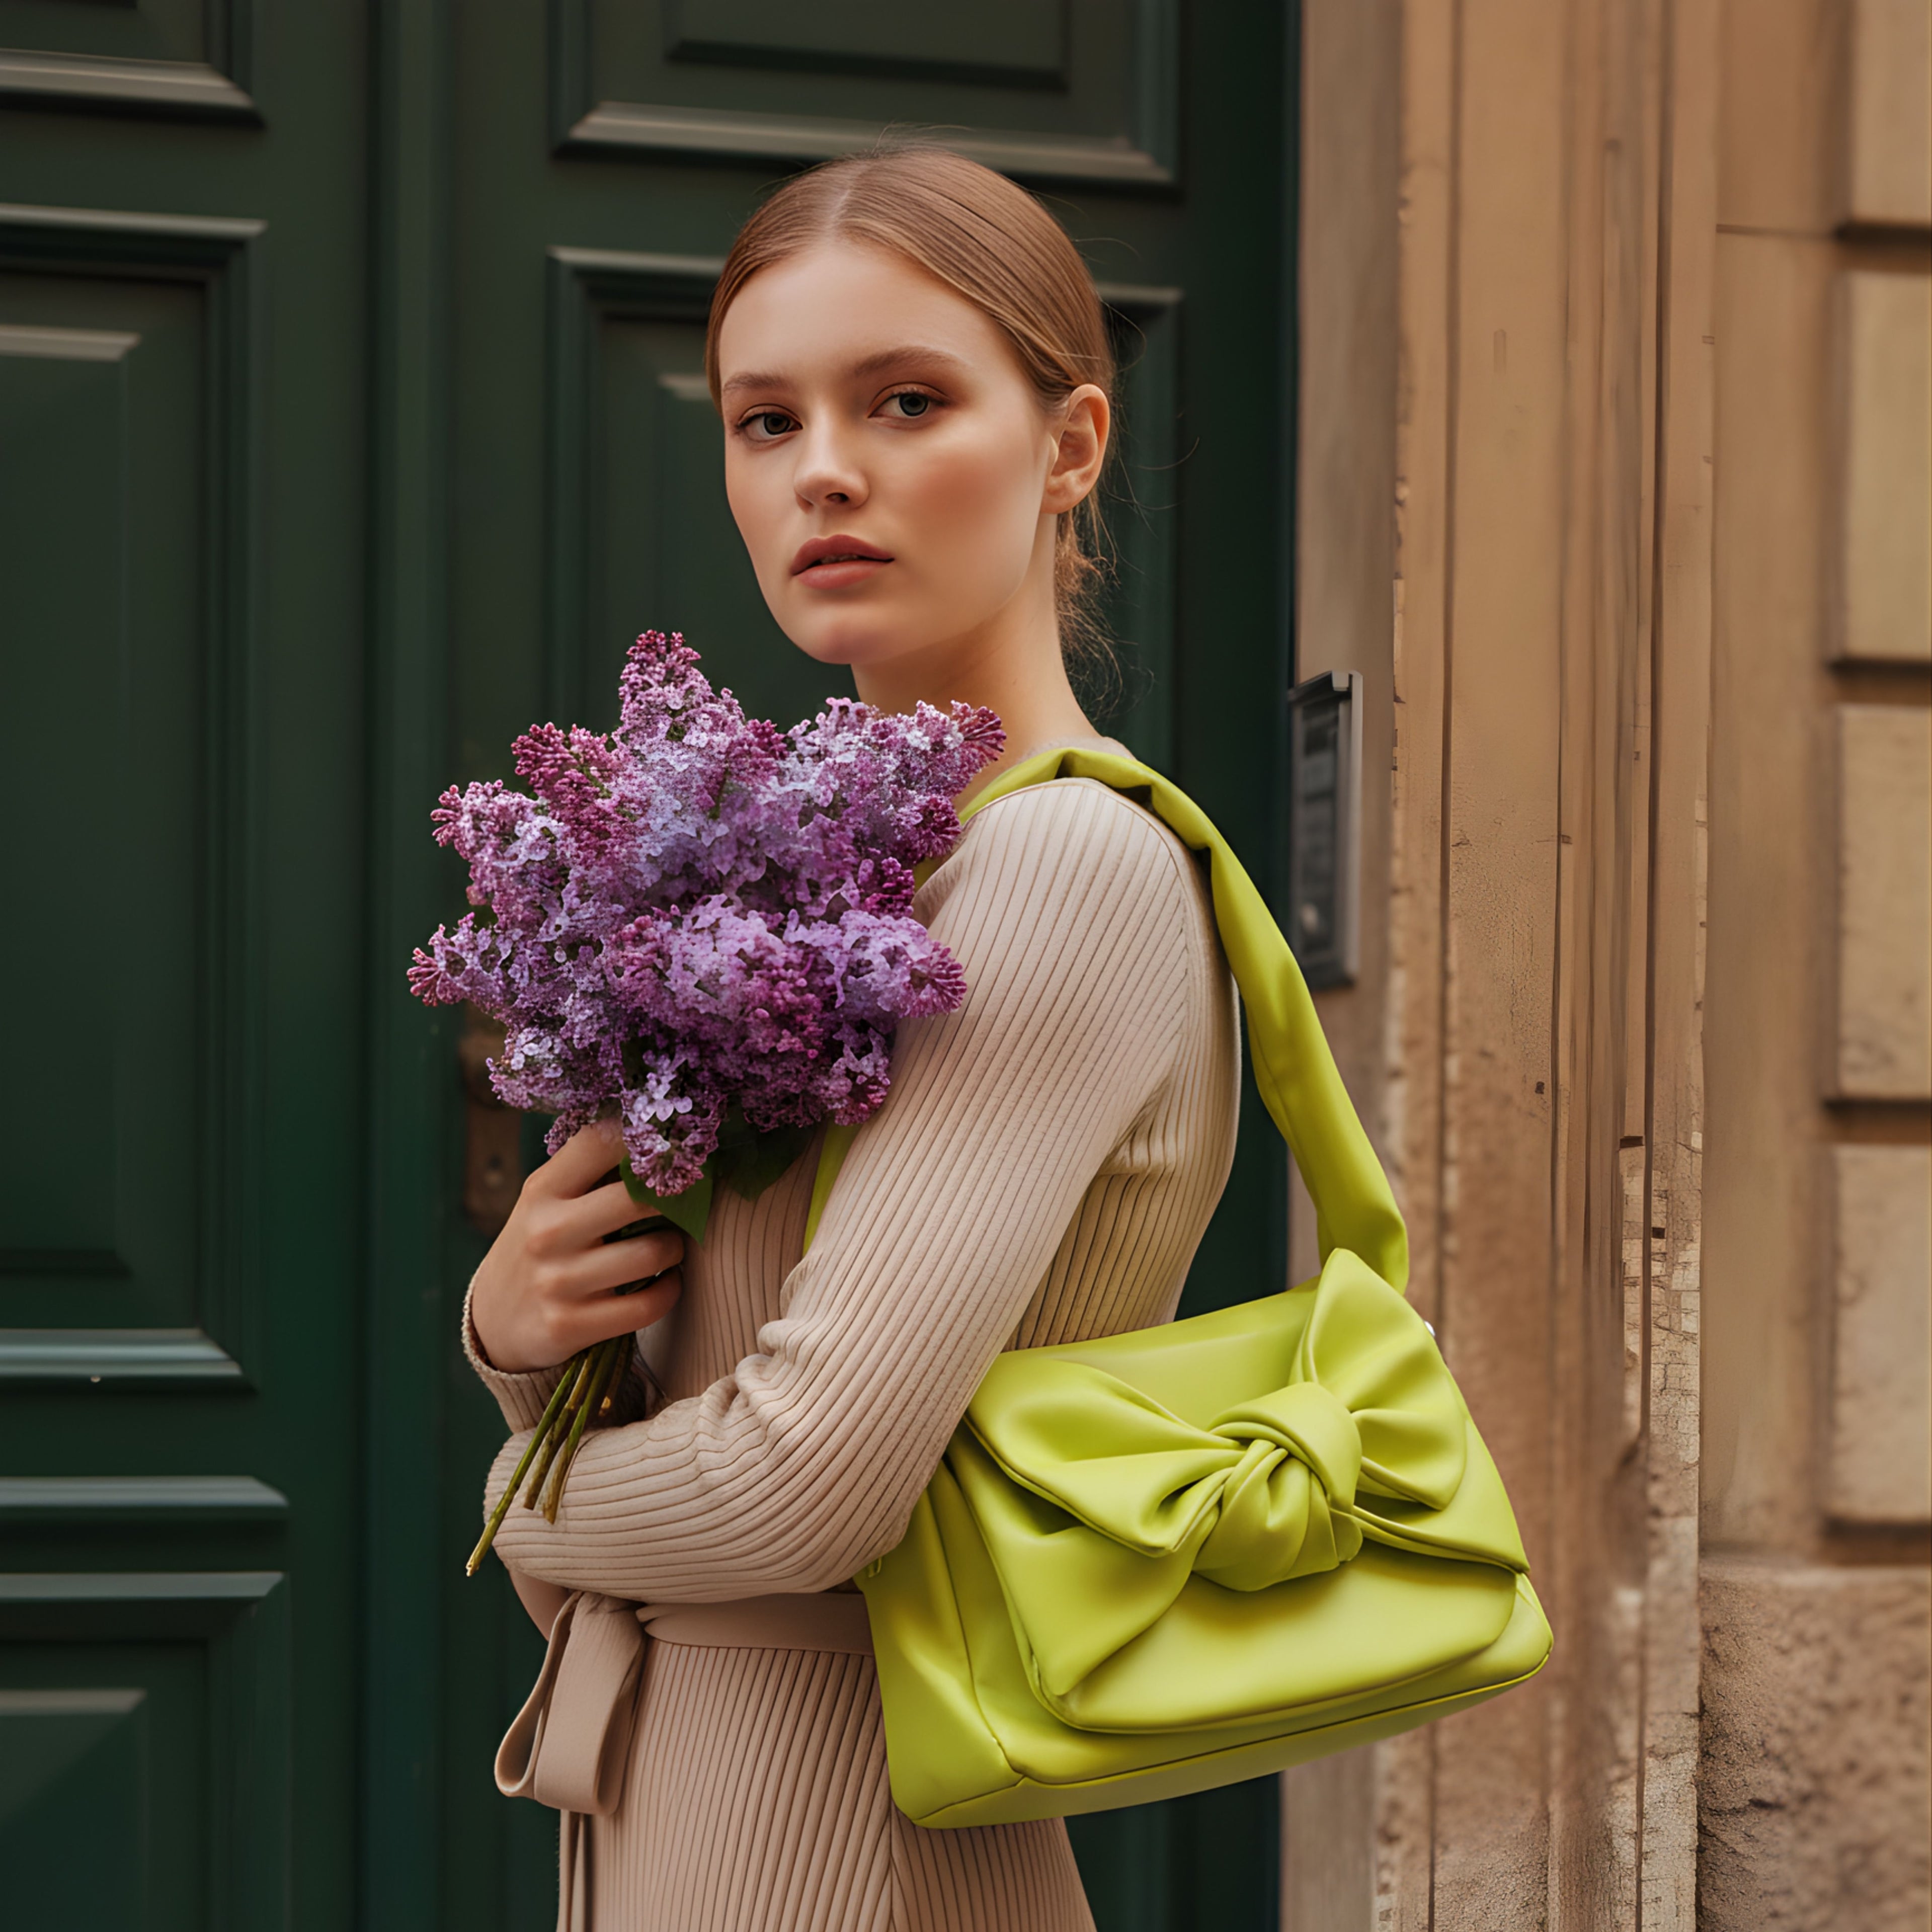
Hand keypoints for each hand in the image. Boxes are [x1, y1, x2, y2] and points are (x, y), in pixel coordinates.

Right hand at [470, 1119, 684, 1372]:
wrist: (494, 1319)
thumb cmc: (539, 1243)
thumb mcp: (547, 1199)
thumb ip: (590, 1168)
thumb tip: (658, 1132)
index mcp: (543, 1189)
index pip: (598, 1141)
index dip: (645, 1136)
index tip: (672, 1145)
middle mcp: (547, 1232)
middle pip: (637, 1199)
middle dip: (674, 1201)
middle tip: (682, 1204)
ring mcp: (557, 1282)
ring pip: (652, 1253)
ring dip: (675, 1248)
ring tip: (669, 1246)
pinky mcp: (570, 1326)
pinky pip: (649, 1305)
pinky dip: (669, 1290)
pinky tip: (665, 1281)